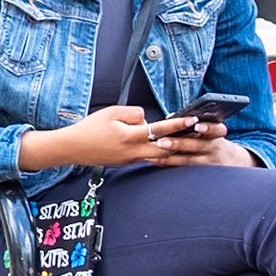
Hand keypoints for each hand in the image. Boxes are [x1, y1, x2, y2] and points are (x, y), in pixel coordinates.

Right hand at [18, 105, 198, 170]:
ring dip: (176, 150)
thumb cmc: (90, 127)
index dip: (177, 125)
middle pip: (166, 149)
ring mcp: (132, 160)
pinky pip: (150, 159)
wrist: (73, 148)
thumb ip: (134, 114)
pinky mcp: (129, 163)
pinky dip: (163, 155)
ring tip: (192, 143)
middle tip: (202, 135)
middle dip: (184, 143)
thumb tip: (149, 119)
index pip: (159, 130)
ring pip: (160, 157)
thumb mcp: (112, 112)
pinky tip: (174, 150)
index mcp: (129, 137)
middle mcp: (133, 152)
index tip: (193, 119)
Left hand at [149, 123, 259, 167]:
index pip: (217, 129)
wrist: (231, 162)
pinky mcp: (202, 175)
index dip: (209, 128)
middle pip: (199, 146)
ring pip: (189, 161)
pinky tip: (155, 162)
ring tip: (154, 156)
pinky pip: (183, 170)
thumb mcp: (212, 130)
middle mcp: (215, 149)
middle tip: (162, 141)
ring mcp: (209, 164)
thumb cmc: (213, 139)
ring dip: (170, 158)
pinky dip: (168, 165)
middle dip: (179, 144)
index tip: (197, 126)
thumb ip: (195, 124)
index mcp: (218, 134)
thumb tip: (171, 117)